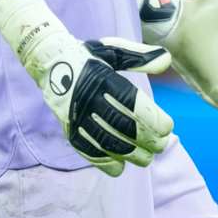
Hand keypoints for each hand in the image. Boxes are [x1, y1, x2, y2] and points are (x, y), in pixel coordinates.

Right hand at [0, 0, 174, 176]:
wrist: (50, 61)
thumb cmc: (88, 56)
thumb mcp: (114, 50)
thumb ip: (140, 58)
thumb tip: (168, 59)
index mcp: (102, 78)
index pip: (132, 104)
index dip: (153, 119)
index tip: (168, 127)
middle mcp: (88, 98)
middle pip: (122, 126)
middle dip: (146, 139)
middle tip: (162, 145)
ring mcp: (77, 115)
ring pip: (106, 141)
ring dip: (130, 154)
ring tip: (146, 158)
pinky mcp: (68, 128)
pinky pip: (86, 149)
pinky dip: (103, 161)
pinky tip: (120, 167)